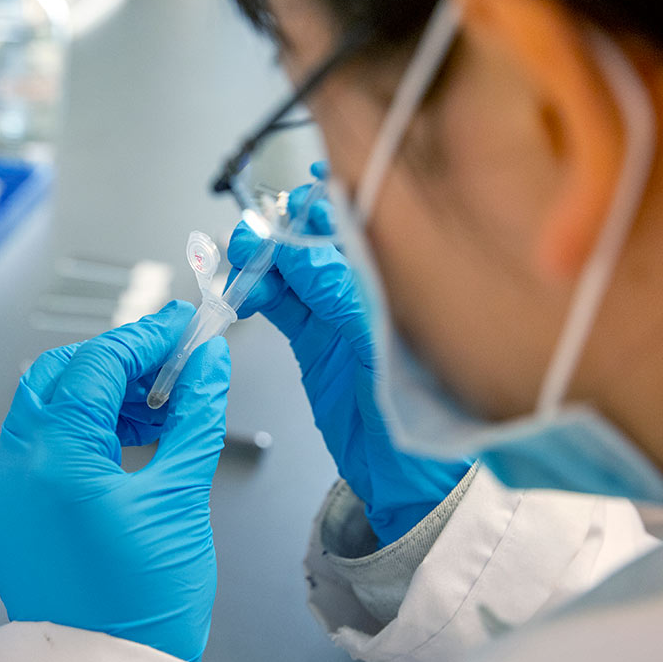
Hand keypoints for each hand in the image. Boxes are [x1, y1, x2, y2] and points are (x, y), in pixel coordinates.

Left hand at [0, 301, 230, 661]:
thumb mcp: (181, 498)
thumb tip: (210, 364)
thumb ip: (195, 418)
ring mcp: (2, 492)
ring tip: (161, 407)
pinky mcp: (5, 513)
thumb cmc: (143, 606)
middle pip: (59, 375)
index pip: (96, 365)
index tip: (183, 329)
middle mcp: (12, 470)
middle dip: (117, 361)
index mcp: (53, 461)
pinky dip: (81, 430)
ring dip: (100, 394)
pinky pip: (39, 445)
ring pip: (45, 407)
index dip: (145, 339)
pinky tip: (130, 437)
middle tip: (172, 362)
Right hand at [227, 184, 471, 544]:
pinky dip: (256, 290)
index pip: (366, 218)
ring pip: (292, 265)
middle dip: (286, 224)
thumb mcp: (381, 351)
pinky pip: (279, 301)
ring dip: (262, 256)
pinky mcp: (314, 339)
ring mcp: (338, 313)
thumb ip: (341, 298)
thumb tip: (302, 251)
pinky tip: (242, 288)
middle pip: (319, 236)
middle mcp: (369, 289)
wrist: (406, 477)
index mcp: (402, 279)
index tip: (306, 184)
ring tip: (241, 257)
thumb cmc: (420, 419)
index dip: (334, 195)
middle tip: (258, 232)